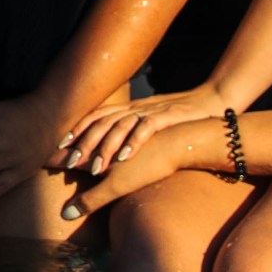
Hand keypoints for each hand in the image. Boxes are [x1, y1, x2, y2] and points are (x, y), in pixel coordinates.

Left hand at [61, 87, 224, 179]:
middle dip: (85, 142)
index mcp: (130, 110)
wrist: (211, 104)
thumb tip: (112, 155)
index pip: (96, 116)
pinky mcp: (168, 116)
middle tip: (70, 161)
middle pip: (103, 122)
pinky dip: (134, 142)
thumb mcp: (150, 124)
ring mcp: (151, 111)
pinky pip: (147, 128)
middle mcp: (136, 108)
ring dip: (106, 147)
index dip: (77, 129)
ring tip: (95, 167)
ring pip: (121, 126)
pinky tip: (125, 158)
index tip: (59, 145)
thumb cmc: (180, 120)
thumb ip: (131, 134)